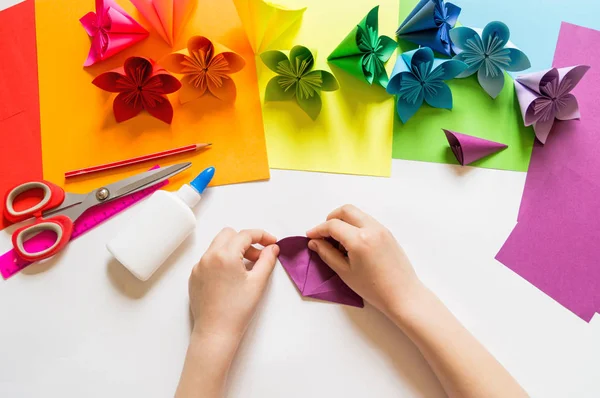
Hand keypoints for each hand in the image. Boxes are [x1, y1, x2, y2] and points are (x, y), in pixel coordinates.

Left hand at [189, 228, 278, 338]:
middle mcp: (208, 257)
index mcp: (225, 255)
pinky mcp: (194, 276)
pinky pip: (209, 259)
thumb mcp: (258, 282)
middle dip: (245, 241)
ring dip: (233, 250)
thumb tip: (272, 248)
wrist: (216, 332)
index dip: (261, 235)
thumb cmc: (237, 310)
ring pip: (217, 246)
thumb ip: (267, 260)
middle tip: (258, 257)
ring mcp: (199, 266)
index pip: (245, 235)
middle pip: (229, 234)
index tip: (271, 242)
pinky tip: (230, 278)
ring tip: (245, 269)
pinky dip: (221, 260)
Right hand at [306, 205, 422, 316]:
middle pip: (346, 210)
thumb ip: (327, 254)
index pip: (333, 225)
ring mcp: (382, 229)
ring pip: (357, 214)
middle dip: (331, 219)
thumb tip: (314, 242)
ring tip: (338, 243)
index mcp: (359, 239)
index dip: (318, 230)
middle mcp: (371, 228)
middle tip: (324, 235)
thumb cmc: (373, 288)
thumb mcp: (345, 272)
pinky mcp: (387, 233)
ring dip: (344, 222)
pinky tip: (352, 244)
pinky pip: (367, 221)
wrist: (403, 295)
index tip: (310, 237)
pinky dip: (355, 226)